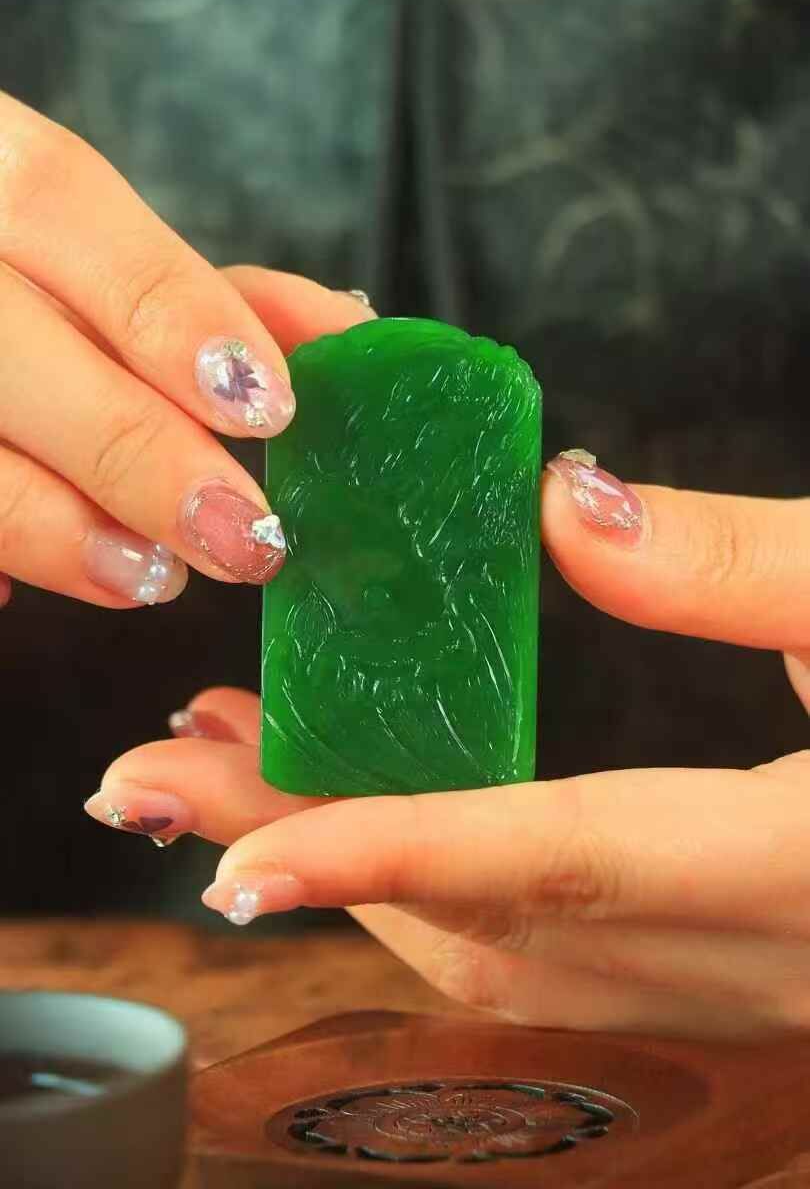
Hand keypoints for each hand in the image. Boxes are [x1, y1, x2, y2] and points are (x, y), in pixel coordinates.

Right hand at [0, 91, 372, 607]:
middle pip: (7, 342)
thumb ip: (218, 294)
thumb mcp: (115, 263)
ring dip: (53, 524)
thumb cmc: (35, 278)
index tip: (268, 407)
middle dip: (132, 447)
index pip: (65, 205)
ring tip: (153, 576)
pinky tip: (38, 586)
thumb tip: (351, 340)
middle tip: (241, 533)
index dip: (169, 310)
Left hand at [93, 457, 808, 1038]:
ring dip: (353, 865)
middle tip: (168, 766)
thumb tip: (568, 507)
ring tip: (236, 763)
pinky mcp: (715, 968)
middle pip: (481, 922)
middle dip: (311, 848)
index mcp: (795, 869)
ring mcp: (726, 985)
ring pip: (492, 954)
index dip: (389, 852)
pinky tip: (373, 803)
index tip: (236, 851)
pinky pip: (535, 948)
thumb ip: (747, 565)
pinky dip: (426, 881)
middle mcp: (745, 961)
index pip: (555, 862)